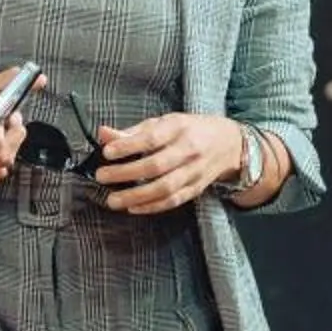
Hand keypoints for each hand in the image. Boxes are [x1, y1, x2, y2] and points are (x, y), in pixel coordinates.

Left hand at [94, 112, 243, 213]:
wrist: (229, 143)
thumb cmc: (189, 130)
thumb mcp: (163, 122)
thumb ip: (132, 132)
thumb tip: (103, 134)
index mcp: (178, 127)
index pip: (151, 138)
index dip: (128, 146)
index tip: (107, 152)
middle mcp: (189, 150)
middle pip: (156, 165)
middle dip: (126, 173)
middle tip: (102, 177)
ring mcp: (194, 171)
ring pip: (165, 188)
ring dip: (136, 196)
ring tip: (113, 200)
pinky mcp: (197, 188)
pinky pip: (173, 201)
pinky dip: (152, 207)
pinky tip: (133, 208)